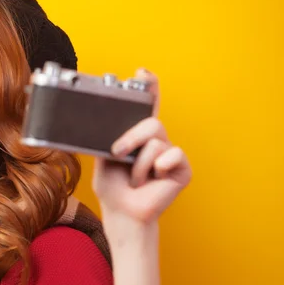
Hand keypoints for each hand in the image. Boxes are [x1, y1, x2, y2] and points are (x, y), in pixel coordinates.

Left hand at [92, 69, 191, 225]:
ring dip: (138, 164)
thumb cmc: (112, 187)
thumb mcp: (103, 156)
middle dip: (131, 137)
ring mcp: (171, 154)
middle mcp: (156, 141)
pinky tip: (155, 179)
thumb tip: (101, 117)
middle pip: (151, 122)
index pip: (147, 105)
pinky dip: (157, 169)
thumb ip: (108, 136)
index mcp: (137, 136)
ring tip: (135, 180)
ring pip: (156, 141)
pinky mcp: (182, 168)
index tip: (141, 72)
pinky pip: (172, 155)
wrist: (121, 212)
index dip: (149, 86)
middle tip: (118, 153)